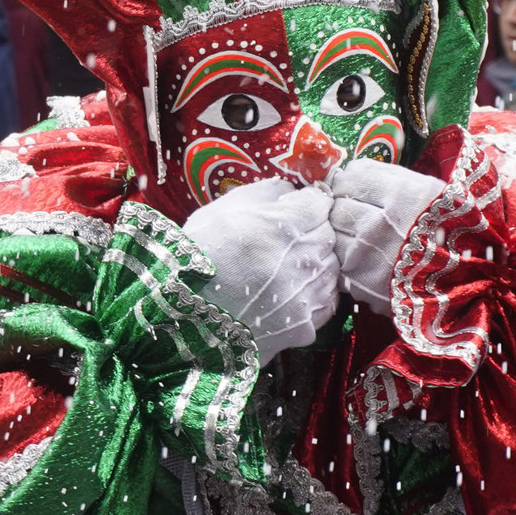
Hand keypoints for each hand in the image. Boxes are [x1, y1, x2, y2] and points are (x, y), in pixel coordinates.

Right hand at [183, 179, 338, 364]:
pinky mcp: (307, 325)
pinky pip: (326, 301)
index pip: (321, 201)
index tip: (297, 208)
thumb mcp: (222, 209)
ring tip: (282, 270)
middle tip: (284, 242)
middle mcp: (306, 257)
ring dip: (314, 264)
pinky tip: (287, 293)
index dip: (308, 203)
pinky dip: (313, 294)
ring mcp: (309, 293)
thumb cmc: (198, 256)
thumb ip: (264, 191)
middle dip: (312, 232)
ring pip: (332, 268)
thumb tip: (290, 189)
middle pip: (329, 234)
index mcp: (287, 223)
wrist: (183, 318)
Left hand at [329, 159, 445, 314]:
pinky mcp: (358, 282)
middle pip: (339, 204)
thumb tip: (353, 171)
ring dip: (342, 231)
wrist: (465, 282)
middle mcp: (379, 224)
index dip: (351, 179)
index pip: (354, 176)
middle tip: (355, 209)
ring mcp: (366, 255)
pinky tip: (363, 256)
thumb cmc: (450, 232)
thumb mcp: (431, 192)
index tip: (354, 185)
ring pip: (334, 232)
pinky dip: (346, 255)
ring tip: (361, 235)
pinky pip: (338, 260)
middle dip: (343, 204)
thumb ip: (393, 178)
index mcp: (402, 196)